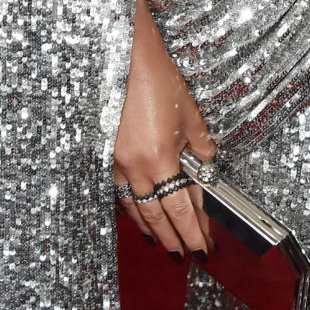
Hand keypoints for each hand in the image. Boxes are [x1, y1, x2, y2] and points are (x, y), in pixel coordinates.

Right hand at [114, 0, 216, 258]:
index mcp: (161, 158)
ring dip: (151, 229)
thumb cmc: (157, 77)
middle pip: (157, 215)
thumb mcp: (190, 112)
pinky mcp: (104, 154)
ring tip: (163, 244)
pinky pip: (120, 191)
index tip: (204, 246)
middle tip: (187, 254)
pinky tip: (137, 214)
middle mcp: (136, 166)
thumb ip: (200, 145)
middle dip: (174, 238)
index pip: (182, 208)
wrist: (123, 55)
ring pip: (135, 207)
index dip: (194, 230)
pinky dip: (131, 208)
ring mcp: (115, 162)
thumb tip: (206, 167)